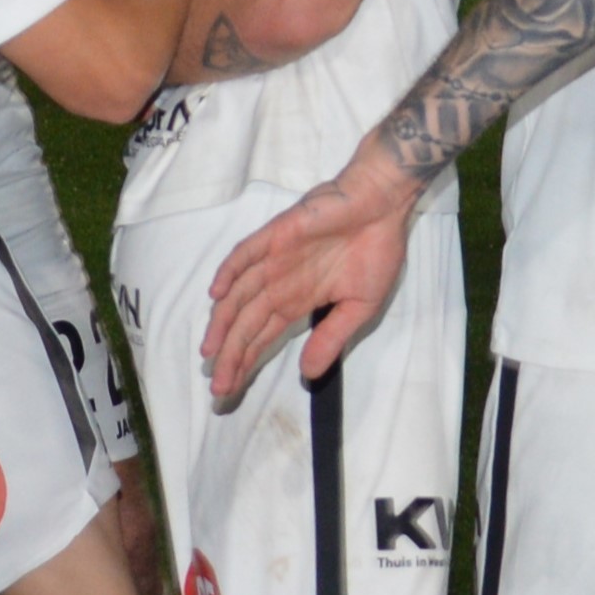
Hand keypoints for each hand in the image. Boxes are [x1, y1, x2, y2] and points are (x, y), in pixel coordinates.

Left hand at [202, 159, 415, 407]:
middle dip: (230, 355)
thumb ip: (331, 338)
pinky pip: (246, 254)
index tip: (229, 389)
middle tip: (217, 387)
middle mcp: (279, 283)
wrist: (383, 205)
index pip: (262, 337)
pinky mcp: (277, 235)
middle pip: (245, 324)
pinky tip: (218, 294)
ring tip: (211, 353)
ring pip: (239, 296)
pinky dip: (230, 272)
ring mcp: (274, 259)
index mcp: (297, 301)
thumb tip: (307, 374)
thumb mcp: (360, 308)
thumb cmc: (376, 251)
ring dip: (223, 324)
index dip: (245, 362)